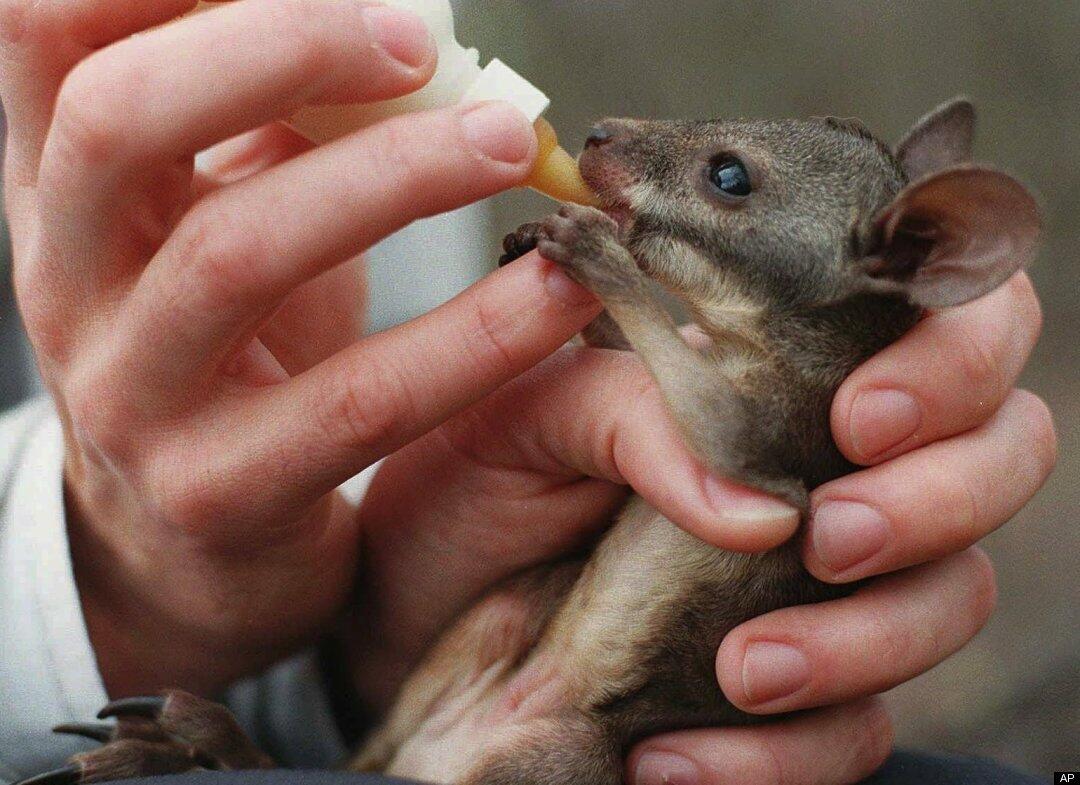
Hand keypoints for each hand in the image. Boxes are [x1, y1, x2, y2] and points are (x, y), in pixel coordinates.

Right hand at [0, 0, 607, 694]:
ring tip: (510, 142)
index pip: (45, 28)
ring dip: (393, 180)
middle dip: (278, 49)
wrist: (191, 538)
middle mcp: (65, 282)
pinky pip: (355, 402)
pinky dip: (470, 338)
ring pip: (238, 257)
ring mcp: (130, 397)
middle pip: (118, 122)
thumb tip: (395, 27)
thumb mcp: (227, 216)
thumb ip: (272, 121)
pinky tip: (554, 291)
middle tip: (418, 41)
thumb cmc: (233, 347)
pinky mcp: (219, 491)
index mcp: (62, 188)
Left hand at [353, 263, 1051, 782]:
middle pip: (997, 458)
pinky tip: (676, 754)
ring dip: (866, 641)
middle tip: (826, 535)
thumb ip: (638, 414)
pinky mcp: (794, 689)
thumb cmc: (469, 480)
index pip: (945, 319)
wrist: (413, 603)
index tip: (858, 417)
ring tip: (743, 670)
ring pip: (952, 599)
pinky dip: (785, 756)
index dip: (951, 357)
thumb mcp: (527, 413)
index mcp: (777, 364)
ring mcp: (822, 579)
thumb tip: (758, 509)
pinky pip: (855, 731)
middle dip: (936, 501)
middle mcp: (825, 461)